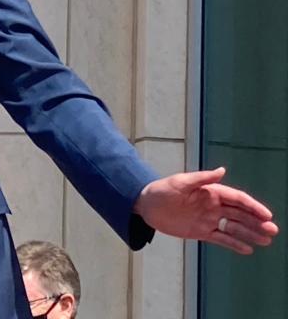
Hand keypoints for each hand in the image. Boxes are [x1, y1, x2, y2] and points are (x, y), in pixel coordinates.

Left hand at [133, 167, 278, 253]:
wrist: (146, 206)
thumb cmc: (162, 190)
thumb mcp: (180, 182)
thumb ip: (201, 178)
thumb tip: (222, 170)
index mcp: (210, 192)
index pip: (237, 199)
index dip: (252, 206)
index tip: (267, 215)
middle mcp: (213, 206)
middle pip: (240, 214)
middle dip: (257, 222)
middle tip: (273, 230)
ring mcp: (208, 220)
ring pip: (234, 228)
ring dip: (250, 234)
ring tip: (266, 241)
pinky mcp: (201, 232)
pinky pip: (221, 239)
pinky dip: (234, 244)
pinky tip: (248, 249)